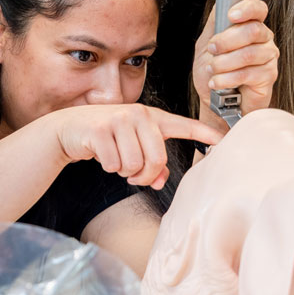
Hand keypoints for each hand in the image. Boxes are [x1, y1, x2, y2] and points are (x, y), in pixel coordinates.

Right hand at [48, 104, 222, 189]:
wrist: (68, 128)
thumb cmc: (104, 137)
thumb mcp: (130, 146)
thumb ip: (150, 162)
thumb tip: (158, 180)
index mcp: (151, 117)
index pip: (184, 125)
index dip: (205, 133)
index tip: (225, 140)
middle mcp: (138, 114)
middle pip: (157, 158)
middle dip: (144, 175)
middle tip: (133, 175)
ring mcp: (119, 119)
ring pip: (136, 164)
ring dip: (125, 172)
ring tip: (116, 161)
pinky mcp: (101, 129)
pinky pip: (115, 164)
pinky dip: (108, 167)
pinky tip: (101, 155)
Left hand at [193, 0, 277, 128]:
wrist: (215, 102)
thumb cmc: (212, 72)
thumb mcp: (206, 44)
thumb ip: (215, 25)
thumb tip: (221, 6)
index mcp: (249, 26)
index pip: (257, 9)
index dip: (247, 9)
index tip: (231, 15)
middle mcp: (263, 39)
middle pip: (253, 30)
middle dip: (226, 41)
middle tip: (212, 51)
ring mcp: (269, 57)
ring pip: (248, 53)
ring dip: (224, 63)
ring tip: (212, 70)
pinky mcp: (269, 77)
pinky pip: (248, 74)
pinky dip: (227, 79)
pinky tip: (217, 83)